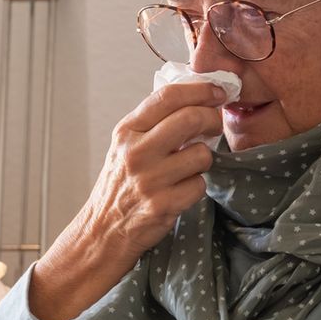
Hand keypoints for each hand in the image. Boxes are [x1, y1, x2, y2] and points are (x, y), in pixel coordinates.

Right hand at [30, 81, 223, 319]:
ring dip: (202, 160)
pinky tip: (180, 191)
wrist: (103, 230)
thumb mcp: (125, 145)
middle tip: (214, 124)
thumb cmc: (120, 185)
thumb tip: (196, 97)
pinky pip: (199, 185)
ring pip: (202, 155)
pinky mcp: (163, 205)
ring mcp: (150, 180)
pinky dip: (195, 187)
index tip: (217, 91)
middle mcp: (136, 153)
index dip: (199, 89)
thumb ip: (153, 122)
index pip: (167, 96)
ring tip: (187, 168)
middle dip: (212, 119)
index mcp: (127, 132)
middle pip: (190, 119)